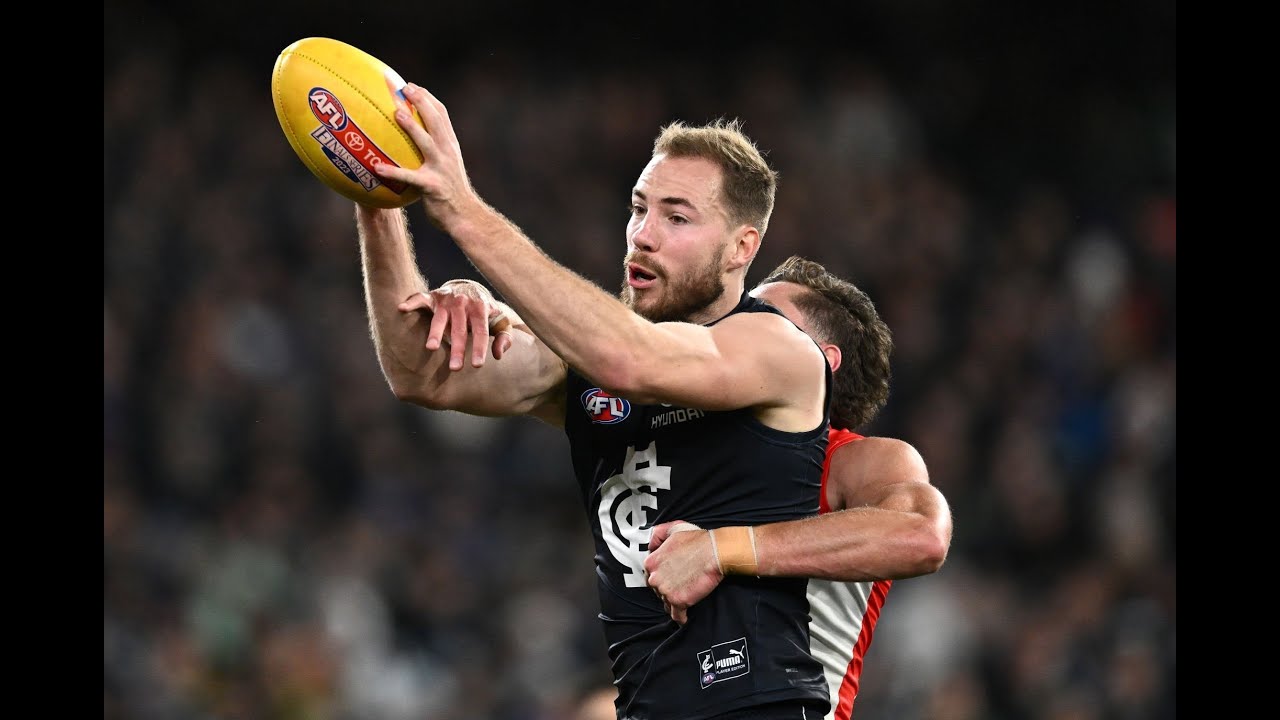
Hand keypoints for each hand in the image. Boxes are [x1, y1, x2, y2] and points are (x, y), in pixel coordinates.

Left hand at [373, 83, 475, 228]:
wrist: (465, 216)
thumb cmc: (451, 194)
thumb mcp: (448, 167)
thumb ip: (435, 153)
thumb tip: (416, 143)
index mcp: (450, 146)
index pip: (442, 115)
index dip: (427, 98)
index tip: (413, 86)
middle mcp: (448, 153)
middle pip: (436, 121)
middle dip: (421, 101)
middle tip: (403, 88)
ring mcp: (441, 168)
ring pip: (426, 143)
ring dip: (412, 127)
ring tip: (396, 114)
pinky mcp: (432, 186)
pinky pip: (410, 177)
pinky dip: (393, 172)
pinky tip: (376, 168)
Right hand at [397, 281, 512, 369]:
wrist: (471, 288)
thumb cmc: (486, 312)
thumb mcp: (500, 322)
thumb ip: (503, 338)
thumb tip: (497, 355)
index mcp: (481, 309)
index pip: (481, 331)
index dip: (480, 348)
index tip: (477, 365)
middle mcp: (463, 303)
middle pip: (459, 329)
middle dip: (457, 349)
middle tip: (455, 369)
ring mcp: (446, 299)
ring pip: (439, 318)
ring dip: (435, 333)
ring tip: (430, 348)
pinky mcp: (433, 296)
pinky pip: (420, 298)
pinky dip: (411, 303)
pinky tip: (401, 310)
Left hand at [644, 521, 721, 623]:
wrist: (715, 552)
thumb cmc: (698, 540)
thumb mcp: (673, 528)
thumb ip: (657, 534)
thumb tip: (651, 545)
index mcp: (651, 562)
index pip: (650, 576)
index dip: (662, 577)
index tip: (671, 577)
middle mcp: (654, 578)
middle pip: (657, 591)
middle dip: (667, 589)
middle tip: (681, 586)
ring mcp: (665, 591)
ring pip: (666, 603)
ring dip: (674, 601)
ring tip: (686, 597)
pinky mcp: (679, 601)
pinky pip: (676, 616)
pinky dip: (681, 617)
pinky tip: (685, 616)